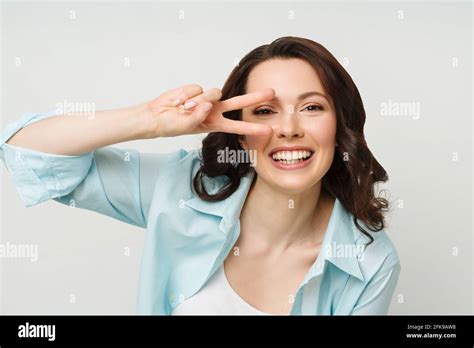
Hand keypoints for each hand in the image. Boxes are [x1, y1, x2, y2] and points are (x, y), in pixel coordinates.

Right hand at [144, 84, 274, 137]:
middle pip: (239, 102)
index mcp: (216, 124)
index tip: (268, 131)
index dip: (252, 128)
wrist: (157, 115)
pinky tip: (179, 101)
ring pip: (212, 93)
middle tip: (273, 92)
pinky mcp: (197, 90)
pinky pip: (197, 89)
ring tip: (183, 109)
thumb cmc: (172, 125)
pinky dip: (186, 96)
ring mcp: (207, 99)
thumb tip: (208, 103)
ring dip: (196, 101)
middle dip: (255, 97)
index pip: (238, 126)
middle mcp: (215, 110)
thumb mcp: (186, 126)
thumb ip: (199, 115)